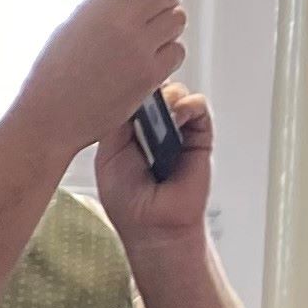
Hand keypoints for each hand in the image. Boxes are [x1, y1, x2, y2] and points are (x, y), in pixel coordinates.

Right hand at [17, 0, 186, 161]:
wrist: (47, 119)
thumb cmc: (50, 78)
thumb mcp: (67, 26)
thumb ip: (99, 4)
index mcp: (99, 4)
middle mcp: (122, 21)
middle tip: (163, 6)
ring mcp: (138, 48)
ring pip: (177, 19)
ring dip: (170, 23)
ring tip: (155, 35)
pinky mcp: (148, 75)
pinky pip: (177, 51)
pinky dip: (169, 52)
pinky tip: (153, 58)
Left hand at [94, 82, 214, 246]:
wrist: (153, 223)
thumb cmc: (127, 199)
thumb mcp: (108, 157)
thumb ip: (116, 126)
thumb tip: (129, 95)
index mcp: (127, 132)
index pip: (130, 97)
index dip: (127, 88)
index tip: (121, 84)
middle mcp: (152, 128)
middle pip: (153, 90)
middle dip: (148, 89)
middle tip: (142, 100)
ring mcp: (177, 130)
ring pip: (176, 93)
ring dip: (168, 97)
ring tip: (160, 116)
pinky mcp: (199, 135)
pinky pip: (198, 107)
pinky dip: (189, 105)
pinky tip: (179, 117)